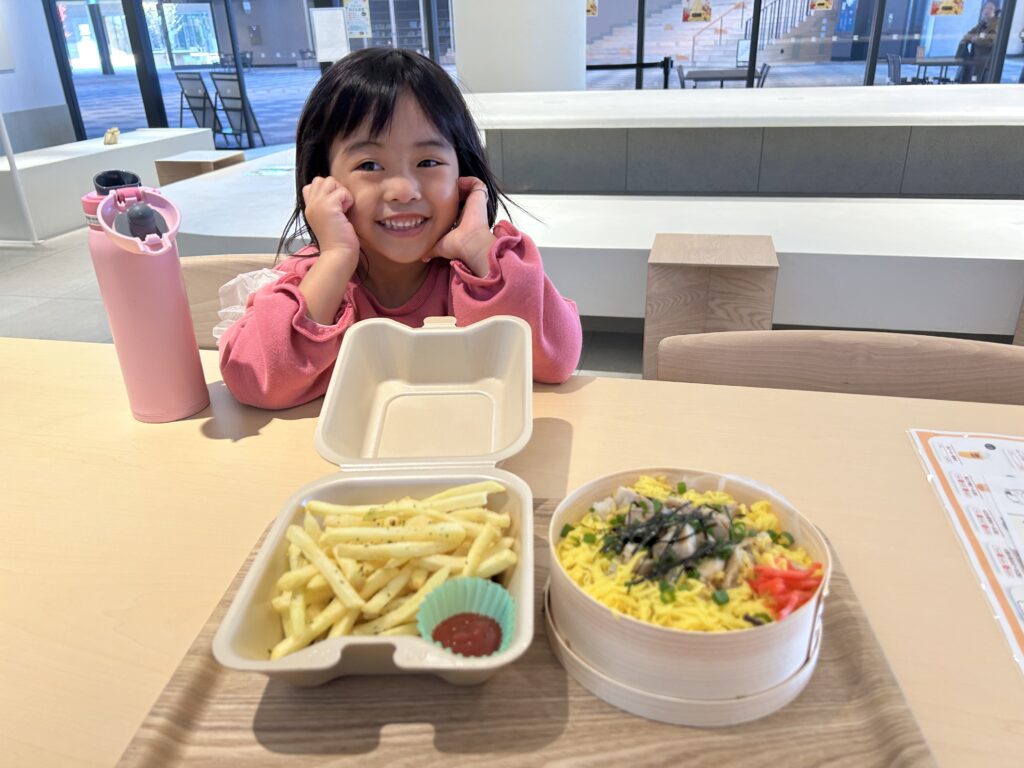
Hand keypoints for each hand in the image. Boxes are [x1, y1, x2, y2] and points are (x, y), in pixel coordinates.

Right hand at [298, 177, 359, 323]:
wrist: (338, 255)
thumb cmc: (338, 241)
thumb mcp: (329, 220)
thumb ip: (327, 206)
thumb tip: (337, 194)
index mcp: (309, 208)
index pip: (312, 185)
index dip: (327, 191)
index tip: (335, 207)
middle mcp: (310, 204)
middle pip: (322, 180)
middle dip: (335, 189)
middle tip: (340, 208)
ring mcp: (317, 205)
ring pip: (331, 181)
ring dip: (342, 194)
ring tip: (343, 211)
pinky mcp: (328, 207)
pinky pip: (342, 192)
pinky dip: (348, 201)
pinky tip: (346, 216)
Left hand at [427, 177, 496, 277]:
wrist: (469, 243)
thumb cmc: (458, 246)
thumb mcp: (440, 246)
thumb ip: (432, 250)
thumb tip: (423, 257)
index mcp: (463, 222)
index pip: (457, 209)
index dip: (449, 203)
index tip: (439, 199)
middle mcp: (471, 213)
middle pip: (464, 198)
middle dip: (455, 191)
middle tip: (445, 188)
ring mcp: (477, 205)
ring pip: (471, 189)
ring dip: (461, 184)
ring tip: (451, 184)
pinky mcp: (480, 198)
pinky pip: (477, 183)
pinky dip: (468, 180)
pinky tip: (458, 182)